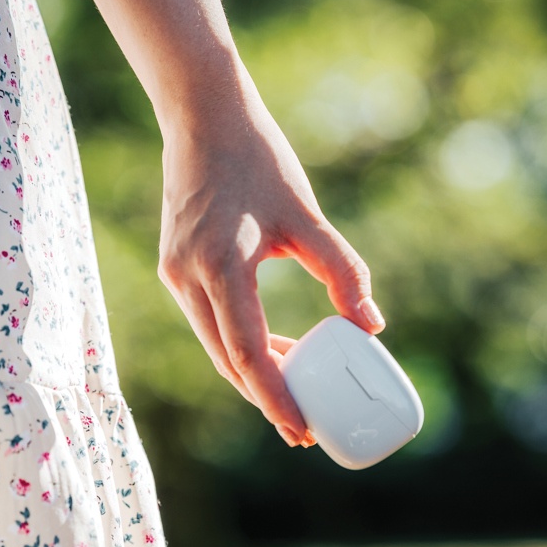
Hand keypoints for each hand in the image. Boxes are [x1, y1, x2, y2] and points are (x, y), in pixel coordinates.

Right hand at [157, 63, 384, 446]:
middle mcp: (186, 278)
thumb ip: (342, 271)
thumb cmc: (258, 158)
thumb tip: (372, 326)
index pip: (246, 353)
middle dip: (267, 399)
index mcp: (219, 266)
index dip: (276, 398)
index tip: (303, 430)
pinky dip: (240, 346)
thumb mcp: (306, 215)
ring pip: (216, 347)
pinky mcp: (175, 268)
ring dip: (254, 375)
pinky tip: (273, 351)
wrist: (202, 115)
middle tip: (304, 429)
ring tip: (296, 397)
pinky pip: (210, 324)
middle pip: (227, 362)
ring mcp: (174, 274)